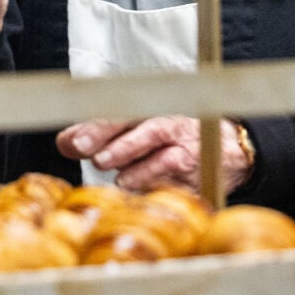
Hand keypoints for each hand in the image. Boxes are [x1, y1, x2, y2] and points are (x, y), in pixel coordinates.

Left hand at [56, 116, 253, 193]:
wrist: (230, 151)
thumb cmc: (175, 142)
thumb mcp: (139, 134)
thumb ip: (102, 137)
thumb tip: (65, 142)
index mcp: (148, 111)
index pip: (117, 114)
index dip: (93, 127)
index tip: (69, 141)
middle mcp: (163, 121)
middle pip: (131, 121)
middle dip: (105, 133)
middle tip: (83, 148)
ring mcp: (180, 141)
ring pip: (152, 140)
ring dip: (127, 153)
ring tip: (105, 164)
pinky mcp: (195, 163)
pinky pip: (172, 167)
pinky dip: (150, 175)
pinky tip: (131, 183)